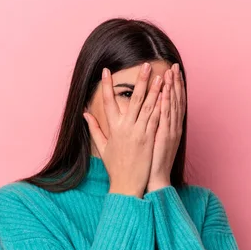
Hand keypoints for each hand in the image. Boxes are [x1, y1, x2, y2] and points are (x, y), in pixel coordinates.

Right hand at [83, 63, 163, 197]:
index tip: (106, 70)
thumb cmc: (115, 167)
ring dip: (154, 90)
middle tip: (143, 65)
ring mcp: (138, 133)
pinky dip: (160, 106)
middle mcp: (125, 128)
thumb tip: (85, 114)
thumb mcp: (103, 147)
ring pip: (147, 107)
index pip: (108, 102)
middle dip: (138, 81)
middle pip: (133, 99)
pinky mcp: (149, 139)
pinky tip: (165, 95)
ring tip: (159, 75)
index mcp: (113, 128)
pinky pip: (156, 119)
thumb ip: (94, 129)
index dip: (107, 85)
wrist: (126, 185)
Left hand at [146, 63, 185, 192]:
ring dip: (172, 88)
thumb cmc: (149, 162)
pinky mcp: (165, 137)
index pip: (172, 103)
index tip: (171, 72)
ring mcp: (170, 132)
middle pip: (175, 100)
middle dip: (175, 82)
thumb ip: (148, 126)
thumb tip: (142, 116)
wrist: (154, 180)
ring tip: (171, 72)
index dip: (173, 87)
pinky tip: (166, 92)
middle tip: (174, 66)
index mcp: (169, 127)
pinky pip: (166, 118)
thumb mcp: (150, 141)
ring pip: (173, 106)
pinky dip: (167, 104)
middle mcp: (172, 127)